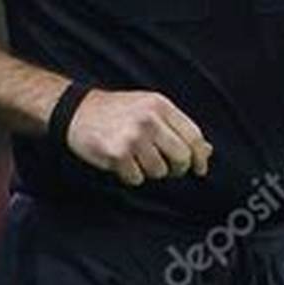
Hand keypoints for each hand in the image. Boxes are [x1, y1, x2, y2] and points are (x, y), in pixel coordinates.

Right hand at [67, 90, 212, 185]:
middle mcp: (149, 119)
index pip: (194, 136)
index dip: (200, 157)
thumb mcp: (149, 109)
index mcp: (161, 105)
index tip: (200, 168)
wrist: (77, 111)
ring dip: (150, 171)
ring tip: (136, 158)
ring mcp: (133, 137)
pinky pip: (137, 178)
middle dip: (176, 168)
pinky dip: (131, 176)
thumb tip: (206, 151)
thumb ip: (176, 127)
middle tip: (165, 167)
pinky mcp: (117, 154)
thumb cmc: (116, 111)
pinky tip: (121, 162)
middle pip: (182, 157)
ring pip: (160, 171)